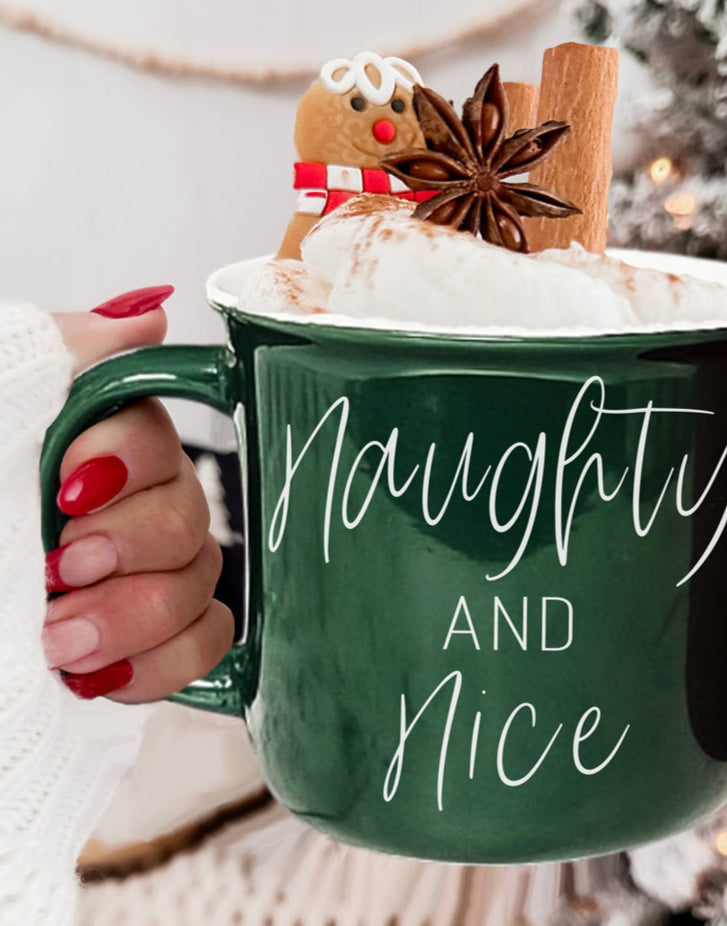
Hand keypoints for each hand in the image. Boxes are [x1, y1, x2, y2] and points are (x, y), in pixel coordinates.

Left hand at [44, 289, 233, 701]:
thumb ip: (52, 357)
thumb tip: (146, 316)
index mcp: (80, 450)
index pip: (156, 437)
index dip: (130, 464)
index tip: (66, 491)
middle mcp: (120, 507)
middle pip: (191, 513)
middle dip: (131, 547)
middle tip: (60, 570)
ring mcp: (137, 577)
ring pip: (201, 579)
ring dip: (137, 615)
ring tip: (62, 642)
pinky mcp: (144, 642)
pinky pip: (207, 639)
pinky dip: (166, 660)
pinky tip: (102, 671)